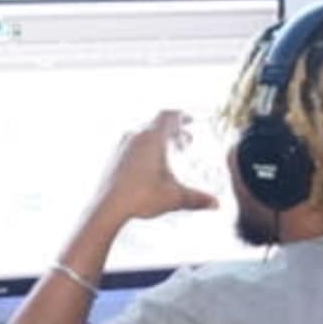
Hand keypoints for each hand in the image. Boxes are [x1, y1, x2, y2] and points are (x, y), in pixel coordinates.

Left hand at [90, 111, 219, 227]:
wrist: (106, 207)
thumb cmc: (139, 197)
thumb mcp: (174, 198)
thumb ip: (197, 199)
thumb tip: (215, 204)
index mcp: (151, 139)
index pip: (167, 116)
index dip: (181, 116)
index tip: (189, 120)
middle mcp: (135, 137)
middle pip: (156, 124)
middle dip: (173, 131)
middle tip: (186, 141)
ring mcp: (121, 147)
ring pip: (142, 134)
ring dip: (158, 140)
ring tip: (168, 154)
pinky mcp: (113, 158)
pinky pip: (131, 145)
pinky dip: (144, 149)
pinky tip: (149, 168)